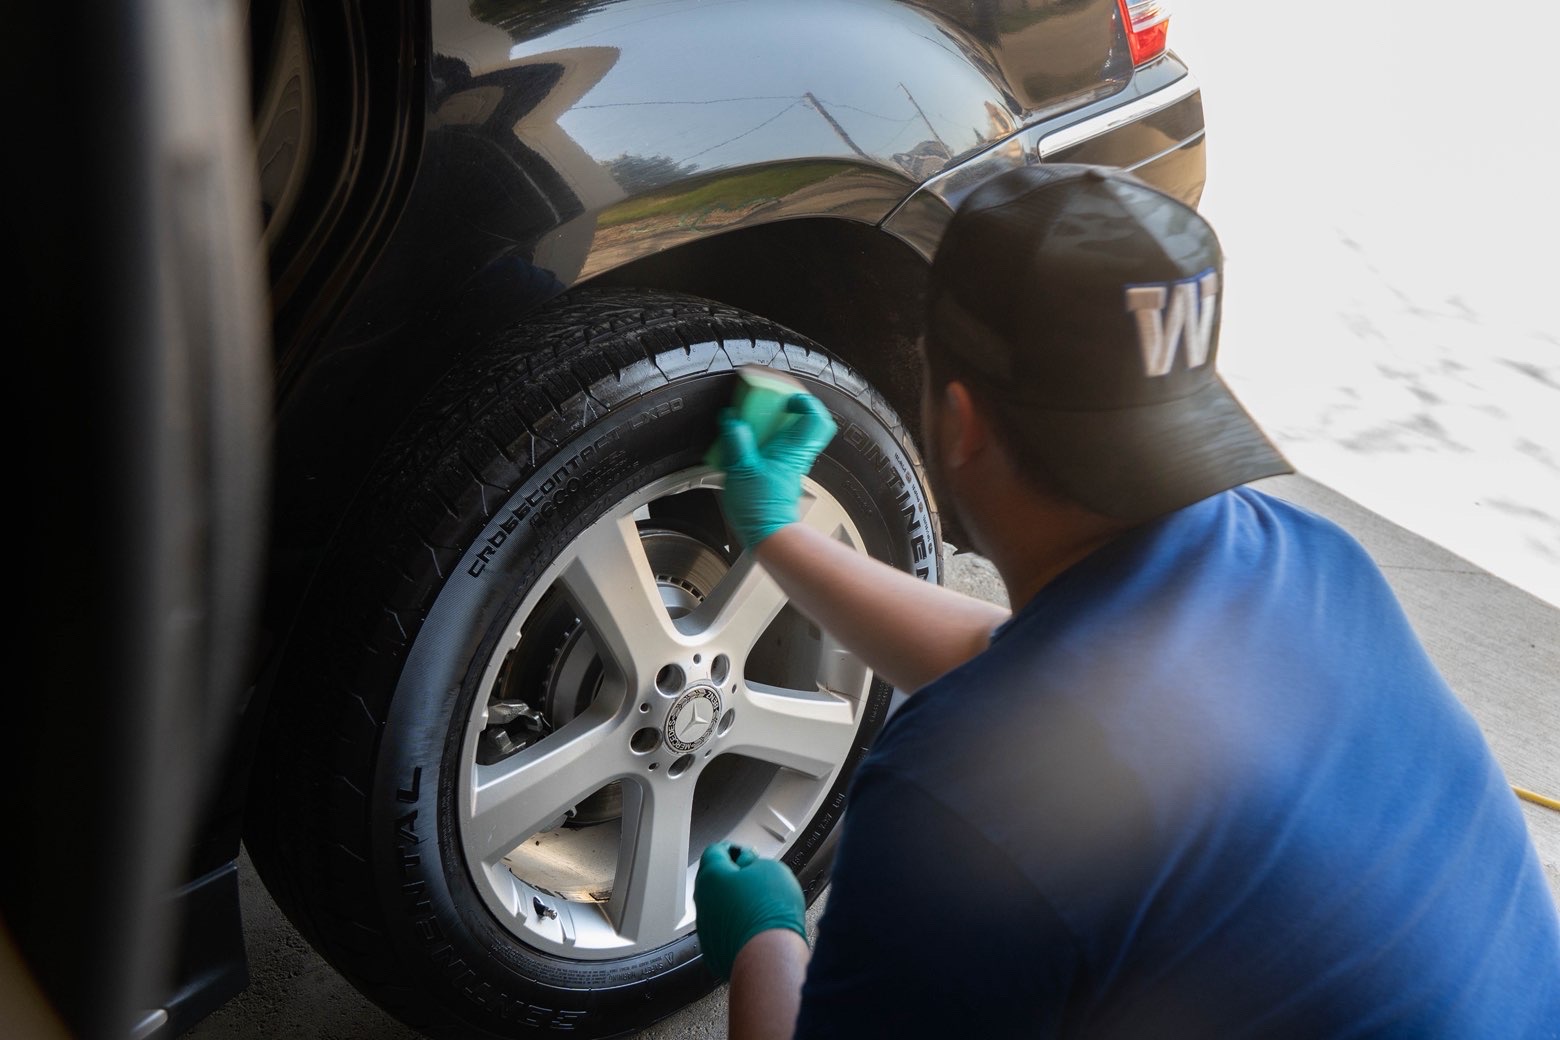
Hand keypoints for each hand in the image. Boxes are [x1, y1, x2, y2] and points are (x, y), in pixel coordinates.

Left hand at [694, 842, 806, 980]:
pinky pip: (723, 931)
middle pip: (714, 881)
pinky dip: (736, 927)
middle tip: (756, 880)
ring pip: (717, 908)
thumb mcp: (771, 869)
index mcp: (712, 876)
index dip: (734, 850)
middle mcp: (702, 901)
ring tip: (760, 907)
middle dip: (733, 878)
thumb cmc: (770, 912)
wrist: (769, 955)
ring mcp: (706, 928)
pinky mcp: (714, 950)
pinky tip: (755, 928)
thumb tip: (750, 866)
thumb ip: (754, 863)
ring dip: (734, 904)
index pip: (715, 852)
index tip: (746, 855)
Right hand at [715, 392, 837, 546]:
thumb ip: (736, 441)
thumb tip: (731, 420)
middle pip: (808, 422)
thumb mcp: (741, 470)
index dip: (803, 400)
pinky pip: (779, 449)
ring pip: (793, 435)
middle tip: (771, 401)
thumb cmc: (762, 509)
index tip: (784, 394)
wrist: (770, 536)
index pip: (814, 416)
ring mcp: (790, 465)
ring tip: (753, 420)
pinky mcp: (781, 475)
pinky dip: (767, 441)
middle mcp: (795, 454)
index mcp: (791, 448)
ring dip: (777, 424)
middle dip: (792, 407)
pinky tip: (747, 444)